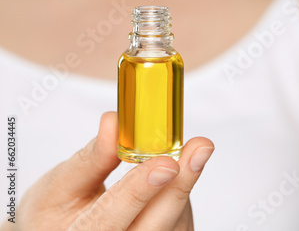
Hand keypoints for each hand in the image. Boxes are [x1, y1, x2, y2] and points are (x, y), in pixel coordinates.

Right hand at [7, 112, 213, 229]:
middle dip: (180, 186)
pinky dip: (179, 193)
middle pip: (155, 227)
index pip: (110, 217)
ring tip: (181, 152)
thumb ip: (90, 158)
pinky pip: (178, 223)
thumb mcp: (60, 184)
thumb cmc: (56, 212)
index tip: (165, 162)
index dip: (139, 190)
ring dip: (181, 184)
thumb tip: (114, 122)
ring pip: (172, 224)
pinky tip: (175, 174)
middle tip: (199, 149)